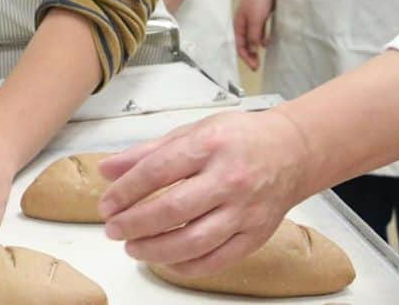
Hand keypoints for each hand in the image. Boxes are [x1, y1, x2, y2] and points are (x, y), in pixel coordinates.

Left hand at [97, 109, 309, 275]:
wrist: (291, 151)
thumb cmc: (237, 138)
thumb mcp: (190, 132)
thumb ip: (146, 153)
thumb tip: (107, 170)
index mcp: (208, 146)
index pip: (156, 171)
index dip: (125, 192)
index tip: (107, 204)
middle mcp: (228, 179)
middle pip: (172, 209)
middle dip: (135, 223)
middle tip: (113, 229)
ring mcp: (245, 210)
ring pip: (194, 241)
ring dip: (156, 250)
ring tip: (133, 247)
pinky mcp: (256, 235)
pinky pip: (218, 260)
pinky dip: (188, 266)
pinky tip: (167, 262)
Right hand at [234, 0, 274, 70]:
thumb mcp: (255, 20)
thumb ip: (253, 36)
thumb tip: (252, 50)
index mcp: (238, 24)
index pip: (239, 45)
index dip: (246, 57)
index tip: (254, 66)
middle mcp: (243, 23)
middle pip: (244, 43)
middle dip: (249, 55)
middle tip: (257, 65)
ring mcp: (252, 19)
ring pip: (252, 38)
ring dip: (255, 47)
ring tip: (261, 56)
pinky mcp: (260, 15)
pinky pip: (259, 31)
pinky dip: (262, 38)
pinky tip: (267, 41)